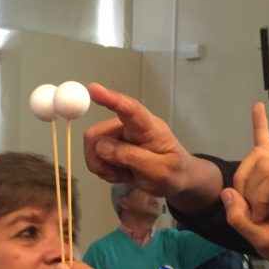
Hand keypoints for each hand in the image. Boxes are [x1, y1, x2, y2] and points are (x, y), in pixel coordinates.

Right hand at [84, 84, 221, 210]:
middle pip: (97, 133)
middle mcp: (129, 127)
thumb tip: (101, 147)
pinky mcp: (111, 147)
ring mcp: (118, 136)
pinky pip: (94, 157)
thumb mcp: (159, 170)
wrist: (176, 179)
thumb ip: (132, 157)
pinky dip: (103, 169)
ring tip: (122, 174)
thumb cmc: (173, 170)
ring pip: (92, 147)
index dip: (111, 99)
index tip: (93, 89)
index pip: (130, 109)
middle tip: (116, 174)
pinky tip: (120, 174)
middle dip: (99, 157)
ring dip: (102, 166)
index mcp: (148, 127)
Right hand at [222, 103, 268, 268]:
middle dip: (248, 191)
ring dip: (246, 182)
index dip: (257, 199)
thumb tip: (227, 194)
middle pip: (261, 165)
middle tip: (256, 215)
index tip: (260, 219)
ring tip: (255, 205)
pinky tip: (257, 107)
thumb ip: (242, 220)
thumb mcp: (266, 244)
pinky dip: (260, 125)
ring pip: (255, 160)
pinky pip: (268, 143)